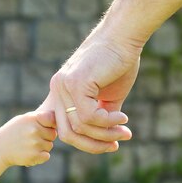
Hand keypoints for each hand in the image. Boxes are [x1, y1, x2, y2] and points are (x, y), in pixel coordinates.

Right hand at [0, 111, 56, 166]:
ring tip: (28, 145)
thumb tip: (58, 120)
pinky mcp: (34, 156)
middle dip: (46, 137)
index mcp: (32, 118)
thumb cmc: (13, 132)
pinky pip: (46, 156)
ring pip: (49, 146)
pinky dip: (40, 156)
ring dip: (42, 147)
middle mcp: (34, 130)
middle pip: (53, 134)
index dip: (49, 125)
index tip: (42, 127)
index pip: (52, 120)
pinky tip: (29, 153)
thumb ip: (40, 118)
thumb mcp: (23, 120)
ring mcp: (34, 144)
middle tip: (32, 138)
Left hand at [40, 31, 141, 153]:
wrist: (124, 37)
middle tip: (117, 144)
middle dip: (94, 145)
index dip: (85, 142)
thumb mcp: (108, 96)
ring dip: (105, 134)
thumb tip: (106, 139)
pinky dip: (107, 123)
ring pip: (79, 127)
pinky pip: (88, 117)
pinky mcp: (76, 83)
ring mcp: (63, 85)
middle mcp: (57, 88)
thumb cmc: (119, 63)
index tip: (110, 145)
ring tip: (124, 130)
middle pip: (67, 133)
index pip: (64, 128)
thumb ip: (101, 117)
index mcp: (61, 92)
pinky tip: (122, 117)